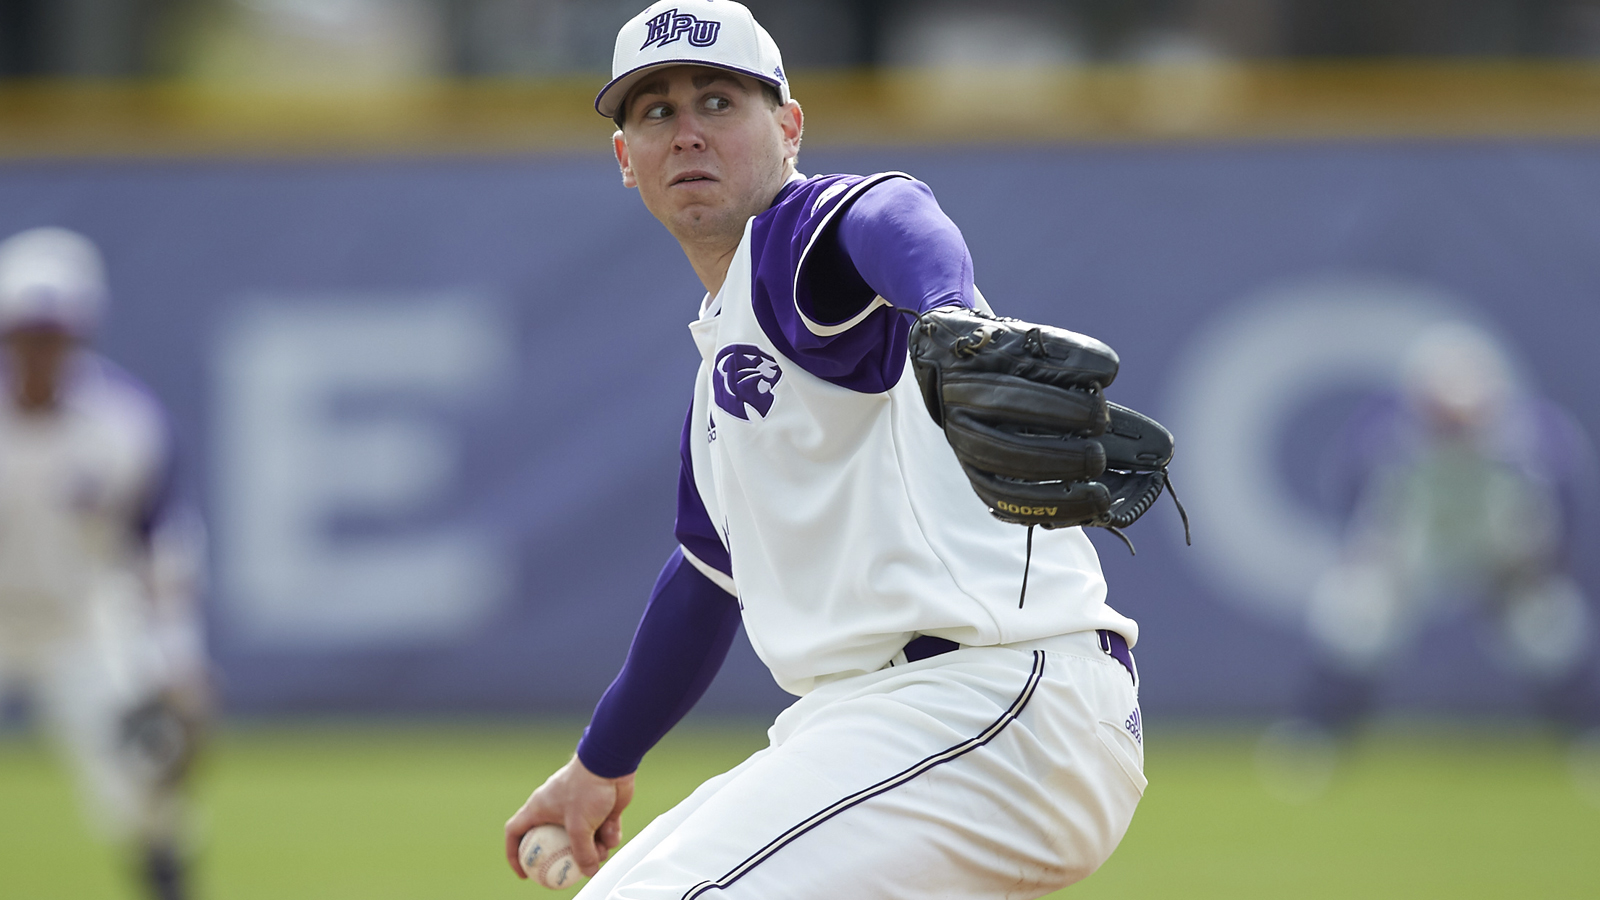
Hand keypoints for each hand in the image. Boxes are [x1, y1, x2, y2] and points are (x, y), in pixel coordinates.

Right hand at [504, 754, 635, 878]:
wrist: (611, 762)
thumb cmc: (586, 788)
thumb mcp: (579, 828)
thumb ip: (582, 853)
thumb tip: (588, 872)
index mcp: (539, 808)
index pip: (515, 832)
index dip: (514, 854)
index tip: (524, 873)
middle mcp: (555, 808)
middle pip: (554, 841)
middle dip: (566, 857)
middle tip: (573, 871)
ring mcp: (578, 807)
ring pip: (582, 838)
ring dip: (594, 848)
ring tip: (603, 850)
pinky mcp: (599, 807)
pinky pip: (601, 829)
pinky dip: (608, 834)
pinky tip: (614, 832)